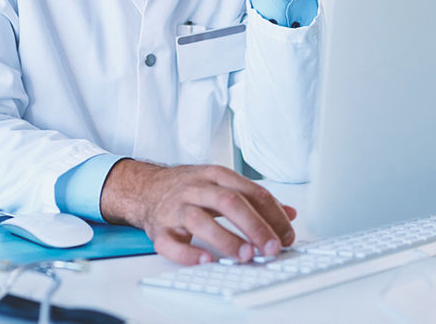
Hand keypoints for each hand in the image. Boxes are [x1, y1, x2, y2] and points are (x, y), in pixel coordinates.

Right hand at [99, 159, 297, 265]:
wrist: (146, 188)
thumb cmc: (189, 188)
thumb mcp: (222, 184)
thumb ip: (255, 198)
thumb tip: (289, 213)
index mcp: (216, 176)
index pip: (251, 192)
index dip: (272, 215)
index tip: (286, 235)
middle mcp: (196, 189)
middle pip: (228, 202)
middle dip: (254, 226)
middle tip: (271, 247)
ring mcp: (176, 208)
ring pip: (201, 221)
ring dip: (226, 239)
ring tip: (246, 256)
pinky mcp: (160, 229)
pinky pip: (171, 243)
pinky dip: (188, 253)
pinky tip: (206, 260)